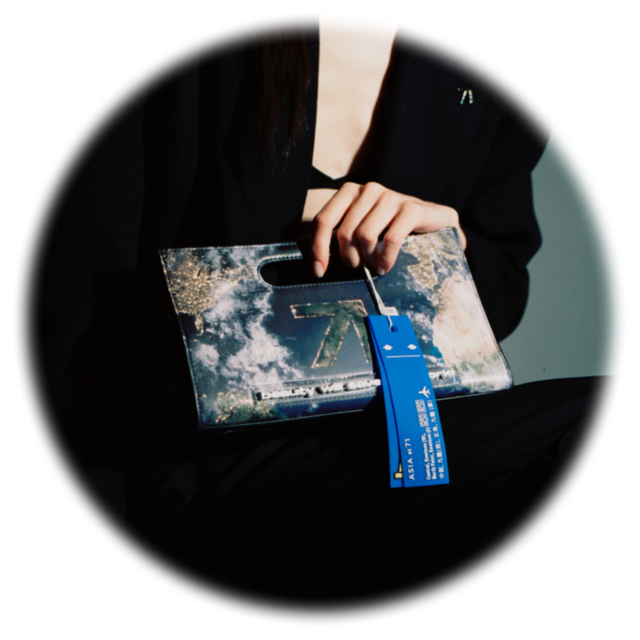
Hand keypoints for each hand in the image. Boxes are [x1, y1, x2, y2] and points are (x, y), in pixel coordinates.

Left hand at [310, 181, 466, 277]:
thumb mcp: (359, 226)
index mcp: (350, 191)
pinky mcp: (411, 208)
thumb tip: (300, 244)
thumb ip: (334, 233)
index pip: (324, 220)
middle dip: (349, 258)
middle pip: (344, 232)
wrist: (433, 221)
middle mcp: (368, 189)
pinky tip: (386, 267)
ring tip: (374, 267)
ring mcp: (391, 196)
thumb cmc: (390, 226)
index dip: (318, 249)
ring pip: (365, 236)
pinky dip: (386, 259)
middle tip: (358, 268)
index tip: (319, 272)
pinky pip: (390, 239)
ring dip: (369, 260)